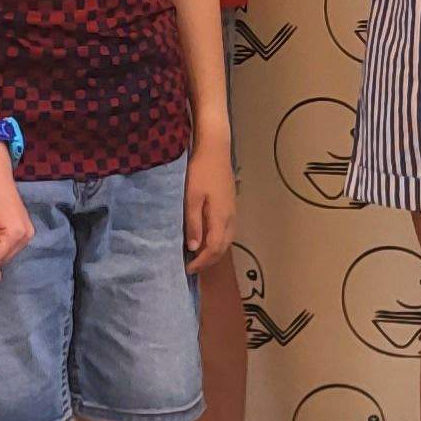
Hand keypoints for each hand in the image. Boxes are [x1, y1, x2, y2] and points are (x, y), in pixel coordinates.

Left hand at [182, 136, 235, 271]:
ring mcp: (233, 213)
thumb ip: (193, 223)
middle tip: (192, 266)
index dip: (201, 262)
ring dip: (213, 252)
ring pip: (226, 241)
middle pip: (222, 248)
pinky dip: (217, 241)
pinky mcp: (231, 207)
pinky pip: (226, 232)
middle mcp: (230, 219)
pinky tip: (206, 239)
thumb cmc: (200, 172)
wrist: (215, 151)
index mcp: (220, 218)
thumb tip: (194, 248)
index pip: (213, 249)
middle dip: (208, 260)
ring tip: (198, 256)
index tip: (188, 269)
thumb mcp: (191, 198)